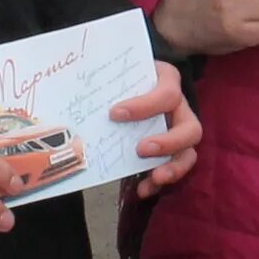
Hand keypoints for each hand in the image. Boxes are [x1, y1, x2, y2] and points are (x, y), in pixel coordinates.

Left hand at [119, 60, 201, 199]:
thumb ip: (106, 82)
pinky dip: (157, 181)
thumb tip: (68, 96)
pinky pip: (172, 169)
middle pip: (191, 129)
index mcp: (169, 81)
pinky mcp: (171, 150)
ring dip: (173, 168)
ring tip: (155, 178)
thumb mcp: (121, 70)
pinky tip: (142, 189)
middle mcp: (181, 108)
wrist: (131, 77)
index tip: (115, 114)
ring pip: (189, 153)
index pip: (167, 94)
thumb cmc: (126, 73)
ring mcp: (179, 131)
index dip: (144, 106)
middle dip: (168, 142)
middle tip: (141, 150)